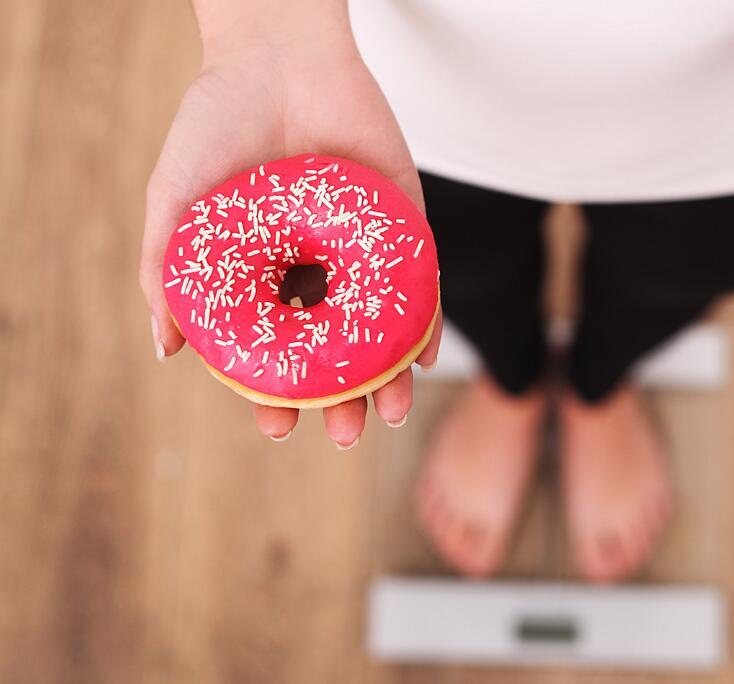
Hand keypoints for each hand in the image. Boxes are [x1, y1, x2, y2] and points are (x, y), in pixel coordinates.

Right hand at [139, 17, 440, 446]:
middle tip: (344, 434)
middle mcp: (316, 272)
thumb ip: (167, 272)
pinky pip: (421, 283)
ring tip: (385, 413)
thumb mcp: (177, 201)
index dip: (277, 393)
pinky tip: (421, 360)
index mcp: (266, 276)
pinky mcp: (404, 224)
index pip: (277, 351)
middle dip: (341, 400)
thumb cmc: (216, 125)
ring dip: (387, 377)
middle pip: (336, 352)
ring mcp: (362, 251)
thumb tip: (166, 350)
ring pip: (381, 330)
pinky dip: (425, 322)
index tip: (277, 428)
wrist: (276, 57)